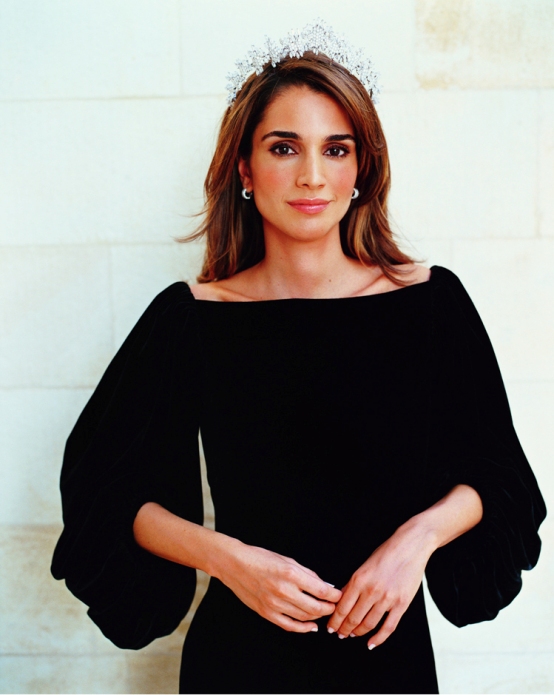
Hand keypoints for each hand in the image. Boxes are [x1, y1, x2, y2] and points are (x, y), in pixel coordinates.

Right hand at [215, 541, 342, 632]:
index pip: (322, 590)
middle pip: (316, 607)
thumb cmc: (261, 558)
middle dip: (329, 608)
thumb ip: (307, 574)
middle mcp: (284, 591)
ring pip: (304, 617)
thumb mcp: (287, 560)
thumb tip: (325, 585)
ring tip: (323, 613)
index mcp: (291, 574)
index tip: (339, 595)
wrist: (235, 565)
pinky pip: (289, 626)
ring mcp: (275, 604)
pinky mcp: (267, 613)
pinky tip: (311, 626)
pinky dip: (303, 628)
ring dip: (318, 617)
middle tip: (334, 606)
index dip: (334, 595)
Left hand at [326, 522, 434, 648]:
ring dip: (357, 633)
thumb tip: (340, 599)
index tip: (330, 627)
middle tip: (339, 634)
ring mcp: (387, 599)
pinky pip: (388, 627)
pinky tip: (371, 644)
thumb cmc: (386, 553)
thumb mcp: (363, 566)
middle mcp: (371, 591)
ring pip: (368, 624)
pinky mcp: (401, 604)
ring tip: (352, 635)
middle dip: (343, 629)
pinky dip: (378, 639)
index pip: (342, 607)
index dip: (334, 621)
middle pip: (353, 619)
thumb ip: (352, 583)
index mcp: (359, 579)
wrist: (410, 547)